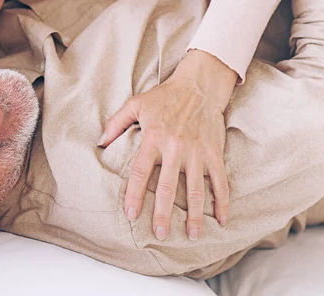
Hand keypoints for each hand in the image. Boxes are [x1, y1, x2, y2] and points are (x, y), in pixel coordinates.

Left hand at [98, 50, 234, 240]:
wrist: (198, 86)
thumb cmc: (165, 96)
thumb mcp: (136, 104)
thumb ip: (116, 122)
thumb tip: (100, 141)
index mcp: (154, 138)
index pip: (142, 172)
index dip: (136, 194)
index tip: (132, 214)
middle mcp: (176, 148)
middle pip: (169, 188)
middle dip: (164, 214)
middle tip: (160, 234)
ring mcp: (197, 152)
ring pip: (197, 190)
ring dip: (195, 215)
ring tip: (192, 235)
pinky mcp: (214, 153)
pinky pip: (220, 182)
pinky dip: (223, 202)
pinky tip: (222, 220)